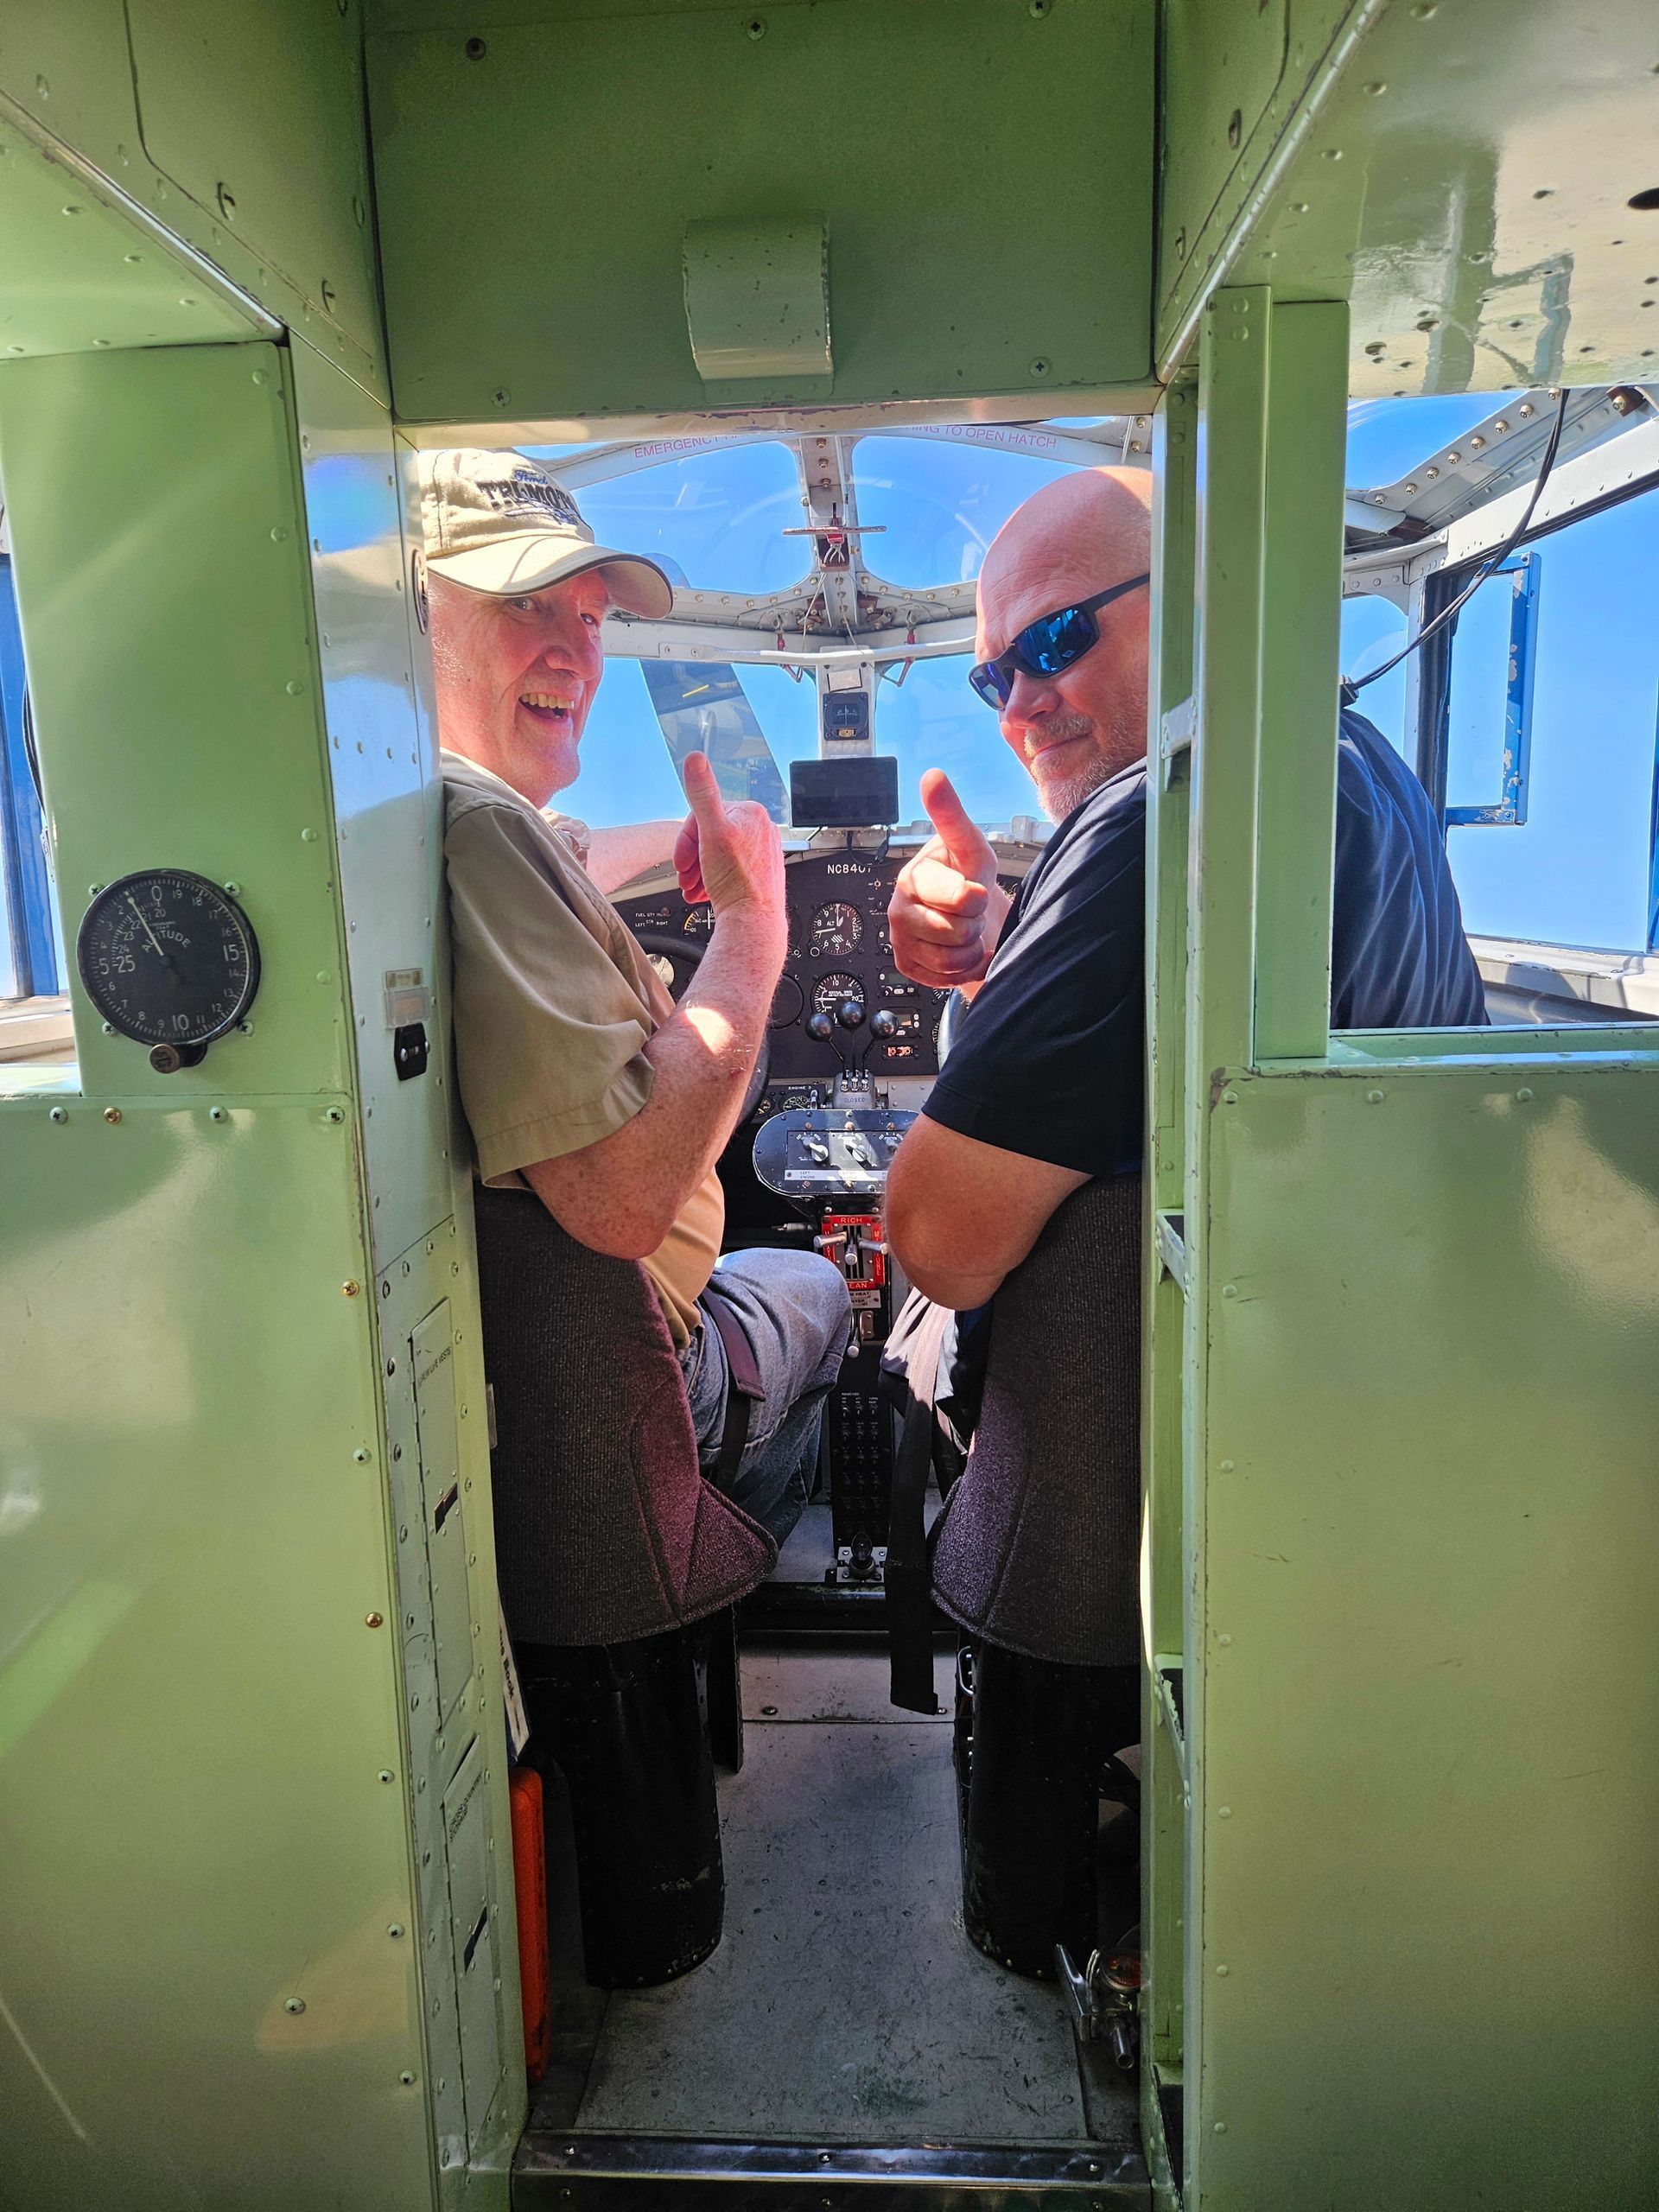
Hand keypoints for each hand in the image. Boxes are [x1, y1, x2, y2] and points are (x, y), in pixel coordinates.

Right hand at [674, 751, 785, 939]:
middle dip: (692, 859)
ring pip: (717, 855)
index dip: (686, 839)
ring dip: (698, 872)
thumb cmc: (736, 881)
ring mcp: (761, 853)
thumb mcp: (712, 831)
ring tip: (693, 888)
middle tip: (683, 877)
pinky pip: (728, 871)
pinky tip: (705, 893)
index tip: (679, 861)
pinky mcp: (759, 874)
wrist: (752, 923)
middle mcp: (761, 830)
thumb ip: (702, 794)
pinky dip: (712, 881)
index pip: (704, 815)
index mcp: (751, 813)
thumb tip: (695, 759)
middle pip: (710, 836)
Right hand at [887, 770, 1009, 990]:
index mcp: (914, 877)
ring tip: (968, 930)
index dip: (978, 898)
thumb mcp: (967, 843)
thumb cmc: (966, 871)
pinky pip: (945, 978)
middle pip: (956, 933)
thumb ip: (950, 814)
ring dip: (971, 949)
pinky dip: (964, 968)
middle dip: (974, 924)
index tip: (976, 890)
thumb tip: (932, 776)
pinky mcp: (908, 965)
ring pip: (950, 960)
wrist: (963, 909)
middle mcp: (899, 908)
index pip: (961, 898)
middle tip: (971, 912)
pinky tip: (963, 950)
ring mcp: (901, 939)